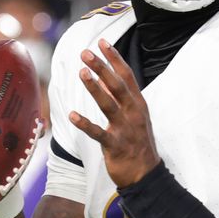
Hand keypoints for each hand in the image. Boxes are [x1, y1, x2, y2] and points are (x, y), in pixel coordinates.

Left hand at [69, 39, 160, 187]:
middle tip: (85, 53)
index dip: (115, 58)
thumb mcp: (134, 116)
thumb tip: (104, 78)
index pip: (127, 76)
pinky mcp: (115, 146)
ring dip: (95, 88)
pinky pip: (98, 133)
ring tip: (82, 73)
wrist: (146, 175)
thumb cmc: (137, 143)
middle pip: (117, 86)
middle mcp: (133, 113)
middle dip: (102, 68)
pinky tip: (72, 115)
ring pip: (108, 105)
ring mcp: (125, 129)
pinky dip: (85, 124)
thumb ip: (120, 98)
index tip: (102, 42)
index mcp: (138, 104)